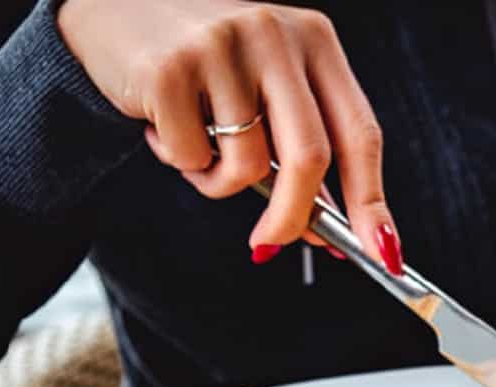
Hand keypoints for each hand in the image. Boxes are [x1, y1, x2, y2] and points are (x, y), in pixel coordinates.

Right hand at [57, 0, 401, 272]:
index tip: (384, 252)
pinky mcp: (170, 69)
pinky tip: (159, 122)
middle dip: (295, 218)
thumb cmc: (204, 58)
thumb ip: (299, 146)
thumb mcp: (267, 86)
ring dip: (218, 182)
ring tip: (195, 145)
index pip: (360, 134)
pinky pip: (191, 157)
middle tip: (271, 245)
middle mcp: (276, 37)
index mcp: (315, 41)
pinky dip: (179, 160)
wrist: (111, 3)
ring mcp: (223, 48)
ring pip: (245, 166)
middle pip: (310, 159)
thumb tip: (329, 228)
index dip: (372, 201)